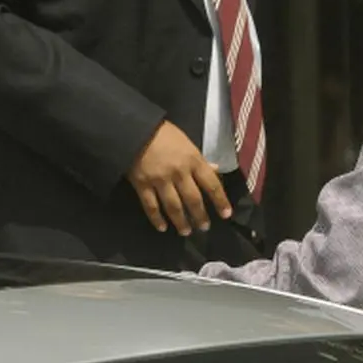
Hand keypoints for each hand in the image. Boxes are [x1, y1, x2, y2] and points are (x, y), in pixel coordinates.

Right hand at [127, 121, 231, 236]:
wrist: (136, 130)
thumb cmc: (164, 134)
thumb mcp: (188, 143)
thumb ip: (200, 159)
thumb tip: (215, 170)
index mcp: (193, 161)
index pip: (211, 184)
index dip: (220, 201)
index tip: (226, 214)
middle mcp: (179, 173)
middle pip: (193, 199)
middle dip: (200, 216)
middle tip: (204, 228)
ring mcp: (160, 180)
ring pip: (173, 206)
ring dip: (181, 221)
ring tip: (185, 232)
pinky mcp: (142, 185)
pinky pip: (151, 206)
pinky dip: (156, 219)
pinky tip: (162, 227)